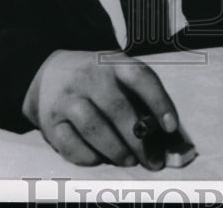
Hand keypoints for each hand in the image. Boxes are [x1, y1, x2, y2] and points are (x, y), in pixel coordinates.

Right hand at [23, 50, 177, 169]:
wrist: (51, 72)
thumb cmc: (98, 80)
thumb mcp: (119, 75)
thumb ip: (143, 100)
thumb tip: (170, 138)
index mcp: (113, 62)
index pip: (140, 78)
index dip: (158, 102)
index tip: (171, 126)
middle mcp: (89, 76)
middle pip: (117, 108)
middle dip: (139, 140)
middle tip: (153, 160)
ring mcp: (67, 97)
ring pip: (93, 128)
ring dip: (116, 150)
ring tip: (129, 160)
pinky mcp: (50, 120)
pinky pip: (70, 145)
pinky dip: (89, 157)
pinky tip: (100, 158)